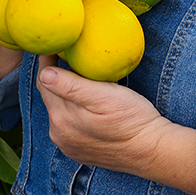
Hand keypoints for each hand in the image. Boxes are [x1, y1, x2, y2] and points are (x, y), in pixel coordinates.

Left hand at [38, 61, 195, 191]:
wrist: (151, 150)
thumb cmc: (132, 119)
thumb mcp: (104, 96)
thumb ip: (71, 86)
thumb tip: (44, 73)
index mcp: (61, 118)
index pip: (44, 81)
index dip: (48, 60)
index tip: (55, 44)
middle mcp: (59, 134)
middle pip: (51, 96)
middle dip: (56, 75)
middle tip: (67, 53)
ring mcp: (69, 144)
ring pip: (60, 109)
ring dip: (65, 92)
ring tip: (78, 74)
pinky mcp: (79, 149)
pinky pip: (69, 123)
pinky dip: (73, 108)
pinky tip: (86, 100)